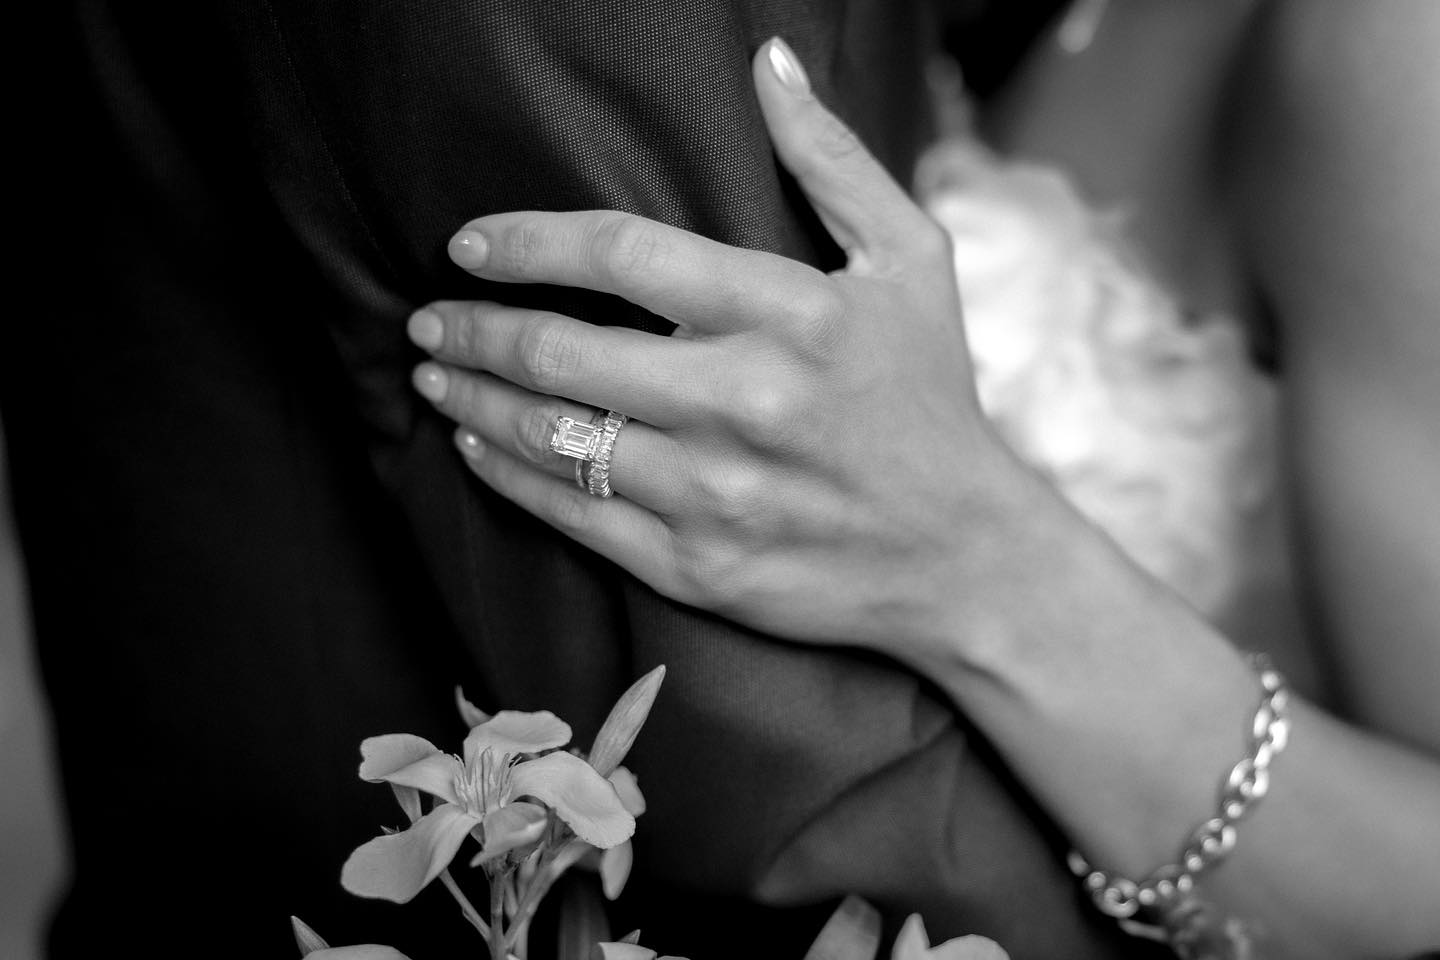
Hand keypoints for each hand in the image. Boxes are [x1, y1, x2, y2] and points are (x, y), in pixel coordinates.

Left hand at [407, 39, 1026, 661]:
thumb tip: (766, 61)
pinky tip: (476, 446)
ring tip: (434, 373)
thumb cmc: (931, 398)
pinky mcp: (696, 565)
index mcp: (789, 315)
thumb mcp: (912, 261)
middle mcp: (742, 403)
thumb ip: (832, 160)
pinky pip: (572, 515)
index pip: (621, 255)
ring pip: (552, 437)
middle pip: (562, 351)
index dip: (526, 243)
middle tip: (429, 315)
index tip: (470, 244)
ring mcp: (714, 492)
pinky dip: (506, 475)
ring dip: (473, 398)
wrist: (962, 555)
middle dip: (472, 327)